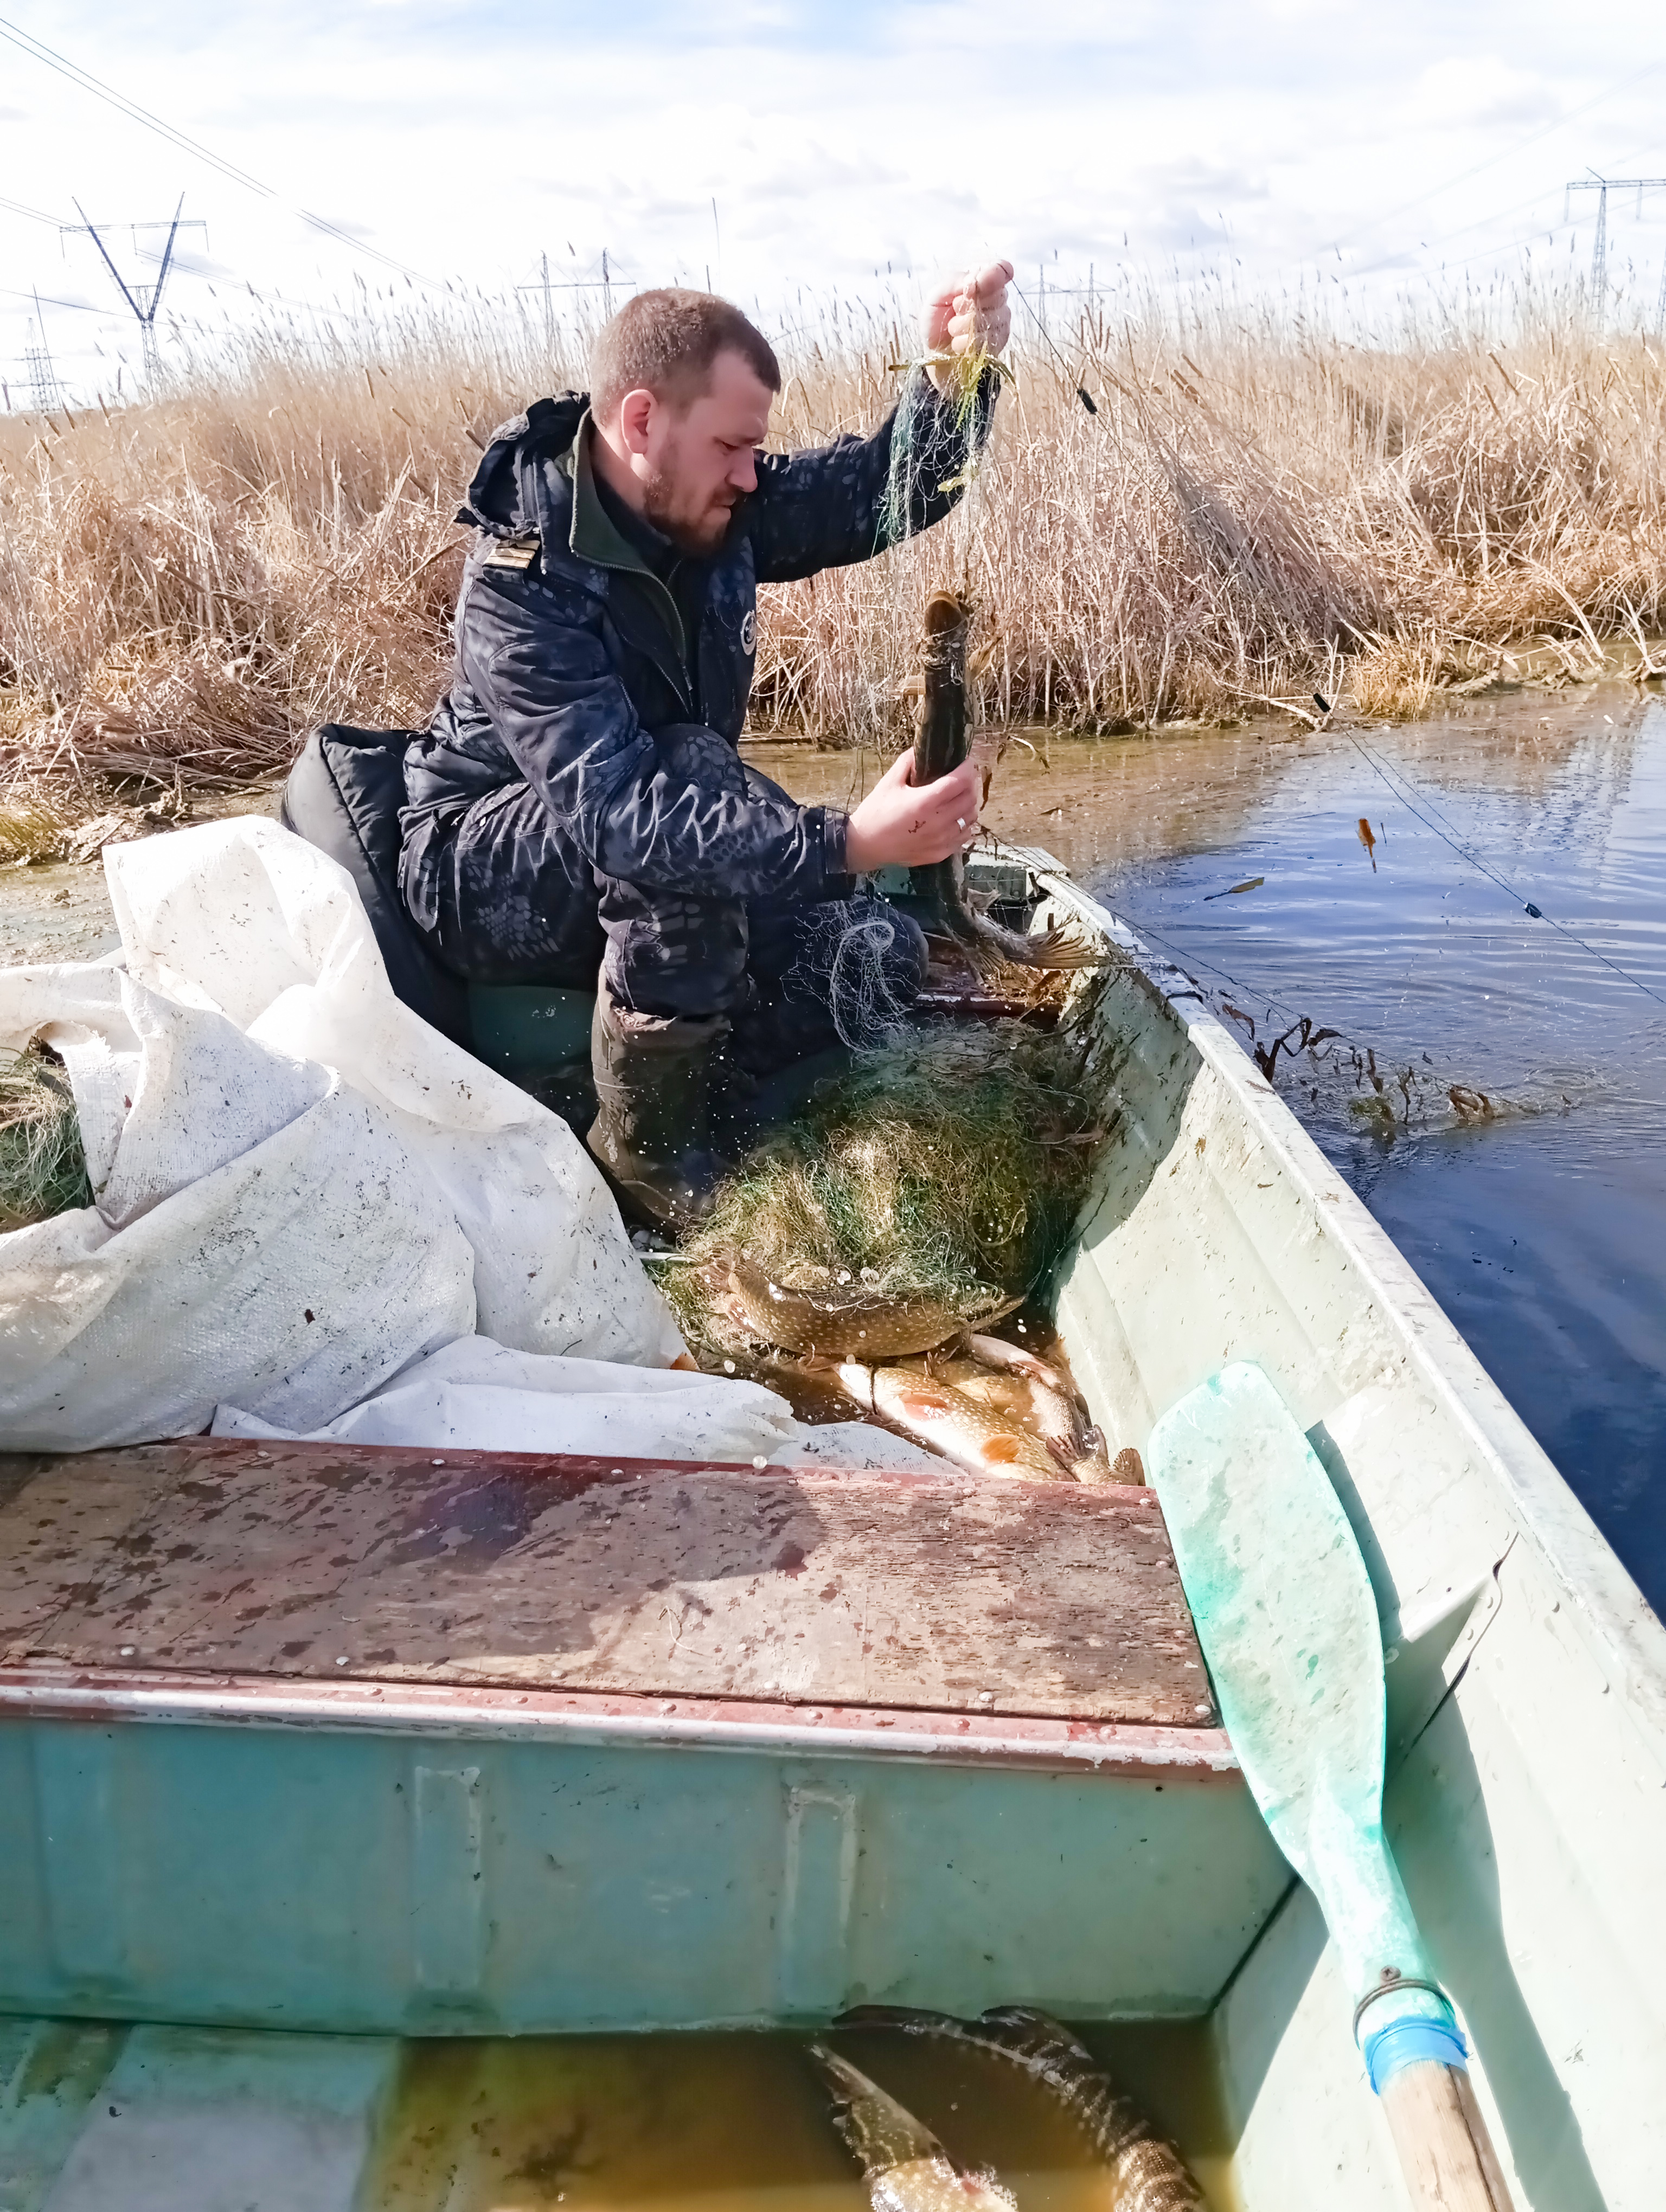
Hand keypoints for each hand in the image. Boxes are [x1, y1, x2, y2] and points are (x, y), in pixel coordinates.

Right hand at [844, 751, 982, 874]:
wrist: (864, 846)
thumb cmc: (875, 812)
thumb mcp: (889, 782)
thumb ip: (907, 762)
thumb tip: (922, 749)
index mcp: (925, 802)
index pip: (960, 781)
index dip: (968, 768)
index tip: (966, 761)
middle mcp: (938, 822)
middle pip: (969, 798)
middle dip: (970, 784)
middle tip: (962, 778)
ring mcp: (941, 840)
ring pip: (970, 818)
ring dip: (968, 805)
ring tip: (958, 797)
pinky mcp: (940, 853)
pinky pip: (964, 837)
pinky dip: (964, 825)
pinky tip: (954, 819)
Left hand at [922, 260, 1013, 380]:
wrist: (935, 351)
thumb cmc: (937, 320)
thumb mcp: (936, 296)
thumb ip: (953, 283)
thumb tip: (973, 281)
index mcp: (982, 277)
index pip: (1000, 269)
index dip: (992, 276)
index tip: (972, 288)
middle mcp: (996, 296)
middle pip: (995, 295)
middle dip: (967, 305)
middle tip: (954, 309)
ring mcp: (1001, 319)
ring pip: (987, 319)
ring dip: (962, 326)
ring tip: (953, 328)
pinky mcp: (999, 341)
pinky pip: (984, 340)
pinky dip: (964, 342)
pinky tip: (958, 342)